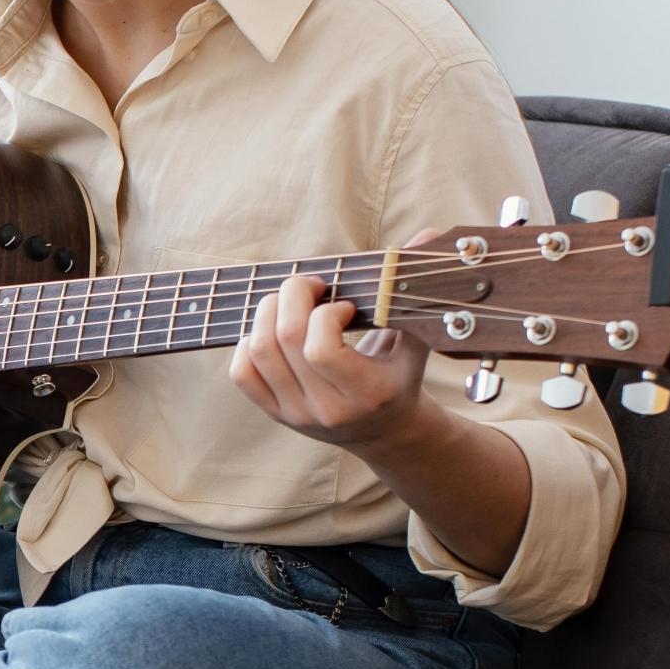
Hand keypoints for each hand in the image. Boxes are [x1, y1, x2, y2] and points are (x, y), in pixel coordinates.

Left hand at [228, 228, 446, 454]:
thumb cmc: (399, 375)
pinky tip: (273, 331)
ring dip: (266, 311)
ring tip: (289, 303)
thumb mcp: (414, 339)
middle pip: (285, 340)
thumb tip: (428, 236)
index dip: (325, 315)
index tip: (343, 306)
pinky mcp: (276, 415)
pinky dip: (247, 342)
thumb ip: (416, 290)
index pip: (321, 350)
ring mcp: (297, 415)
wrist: (385, 432)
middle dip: (292, 296)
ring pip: (258, 351)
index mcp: (367, 393)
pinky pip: (241, 373)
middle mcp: (327, 409)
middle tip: (311, 287)